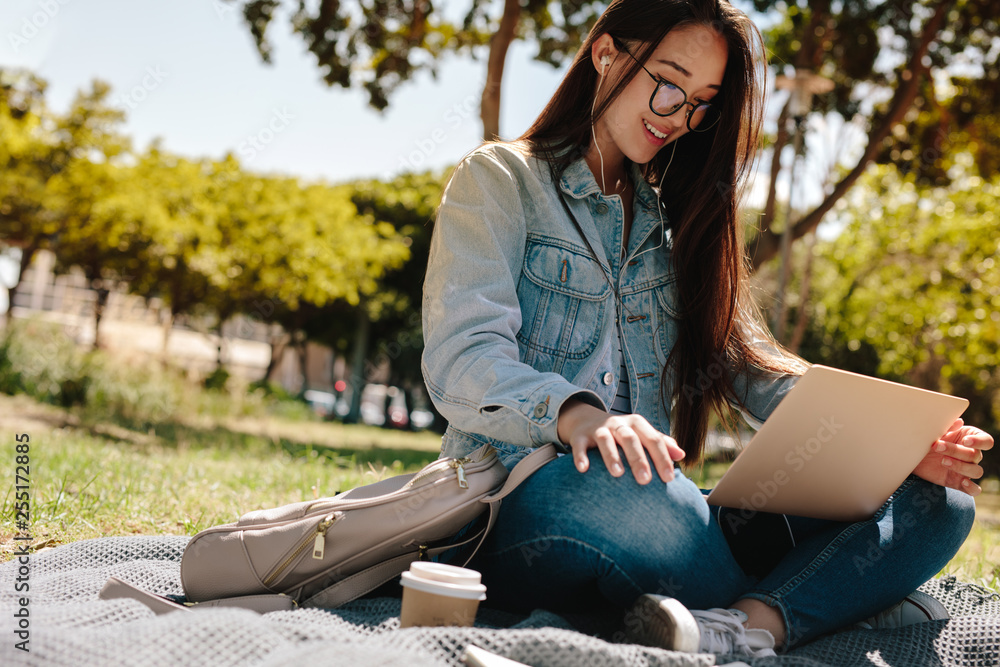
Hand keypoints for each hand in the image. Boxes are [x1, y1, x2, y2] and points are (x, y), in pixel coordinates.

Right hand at [556, 398, 684, 483]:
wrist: (587, 420)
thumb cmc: (622, 434)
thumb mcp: (641, 434)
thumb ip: (661, 443)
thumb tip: (682, 455)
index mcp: (637, 424)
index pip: (653, 439)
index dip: (662, 458)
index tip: (669, 479)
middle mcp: (618, 424)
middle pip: (630, 439)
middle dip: (638, 459)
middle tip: (645, 481)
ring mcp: (598, 429)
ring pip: (605, 440)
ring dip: (612, 456)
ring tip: (618, 474)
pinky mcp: (580, 436)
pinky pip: (580, 445)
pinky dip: (581, 456)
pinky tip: (584, 469)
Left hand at [912, 418, 993, 495]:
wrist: (911, 455)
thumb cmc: (925, 439)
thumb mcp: (934, 431)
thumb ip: (947, 427)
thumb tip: (959, 422)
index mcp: (970, 439)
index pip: (986, 441)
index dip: (979, 442)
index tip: (964, 441)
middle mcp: (971, 455)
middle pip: (975, 455)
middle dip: (956, 451)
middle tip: (937, 446)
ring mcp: (966, 470)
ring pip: (976, 471)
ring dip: (961, 467)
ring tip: (943, 461)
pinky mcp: (958, 482)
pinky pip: (974, 489)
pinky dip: (972, 488)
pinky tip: (963, 482)